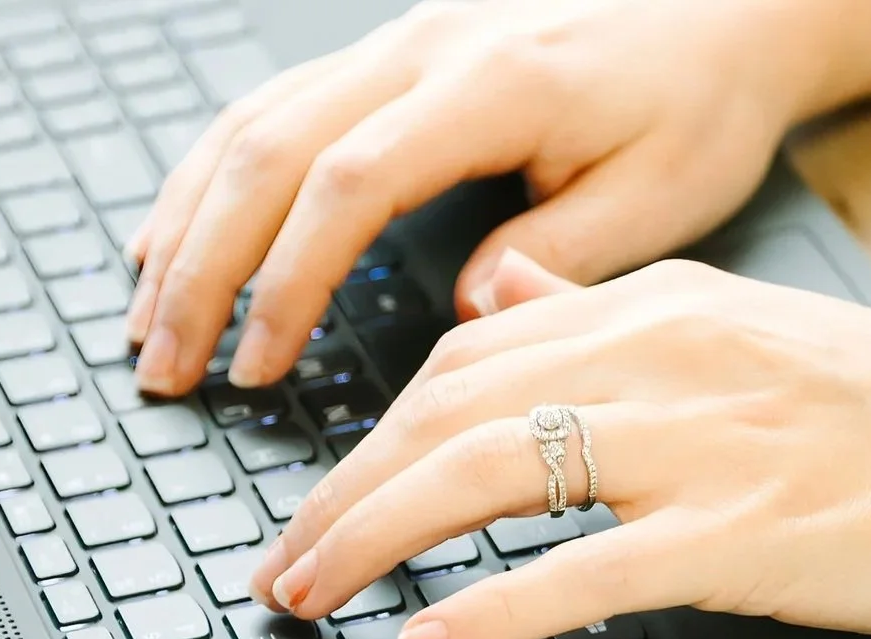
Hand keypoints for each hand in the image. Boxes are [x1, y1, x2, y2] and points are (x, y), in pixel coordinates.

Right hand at [125, 0, 814, 395]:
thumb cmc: (702, 101)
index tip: (257, 369)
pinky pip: (273, 109)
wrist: (724, 3)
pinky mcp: (392, 52)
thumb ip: (555, 257)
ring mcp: (397, 40)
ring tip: (147, 323)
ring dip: (187, 226)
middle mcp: (424, 47)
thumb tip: (462, 319)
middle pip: (268, 149)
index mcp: (492, 85)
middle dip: (203, 268)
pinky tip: (176, 239)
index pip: (348, 183)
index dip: (288, 281)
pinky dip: (212, 180)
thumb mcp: (659, 196)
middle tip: (163, 368)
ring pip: (251, 121)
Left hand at [248, 254, 870, 638]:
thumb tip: (517, 303)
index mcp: (673, 305)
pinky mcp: (754, 537)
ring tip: (308, 601)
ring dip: (374, 540)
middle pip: (450, 406)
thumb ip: (631, 327)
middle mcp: (675, 354)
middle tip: (279, 564)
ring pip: (488, 472)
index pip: (475, 353)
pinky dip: (486, 609)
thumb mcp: (768, 346)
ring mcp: (711, 444)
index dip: (378, 430)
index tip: (330, 495)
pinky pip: (582, 571)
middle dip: (340, 490)